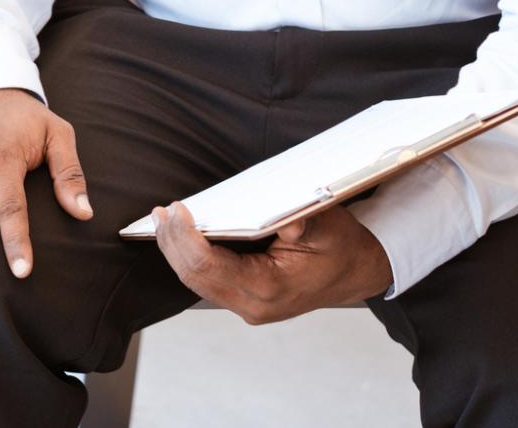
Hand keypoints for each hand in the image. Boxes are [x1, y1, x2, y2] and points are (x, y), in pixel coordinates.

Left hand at [152, 201, 393, 323]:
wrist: (357, 272)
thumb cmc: (342, 247)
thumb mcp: (327, 226)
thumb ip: (302, 222)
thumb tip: (286, 220)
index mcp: (270, 288)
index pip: (210, 266)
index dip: (186, 238)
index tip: (176, 210)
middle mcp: (254, 305)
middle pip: (195, 276)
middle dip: (172, 243)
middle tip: (160, 212)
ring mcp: (248, 306)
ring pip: (196, 282)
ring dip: (175, 251)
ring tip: (162, 220)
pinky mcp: (245, 300)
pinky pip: (207, 281)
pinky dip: (190, 258)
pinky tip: (181, 237)